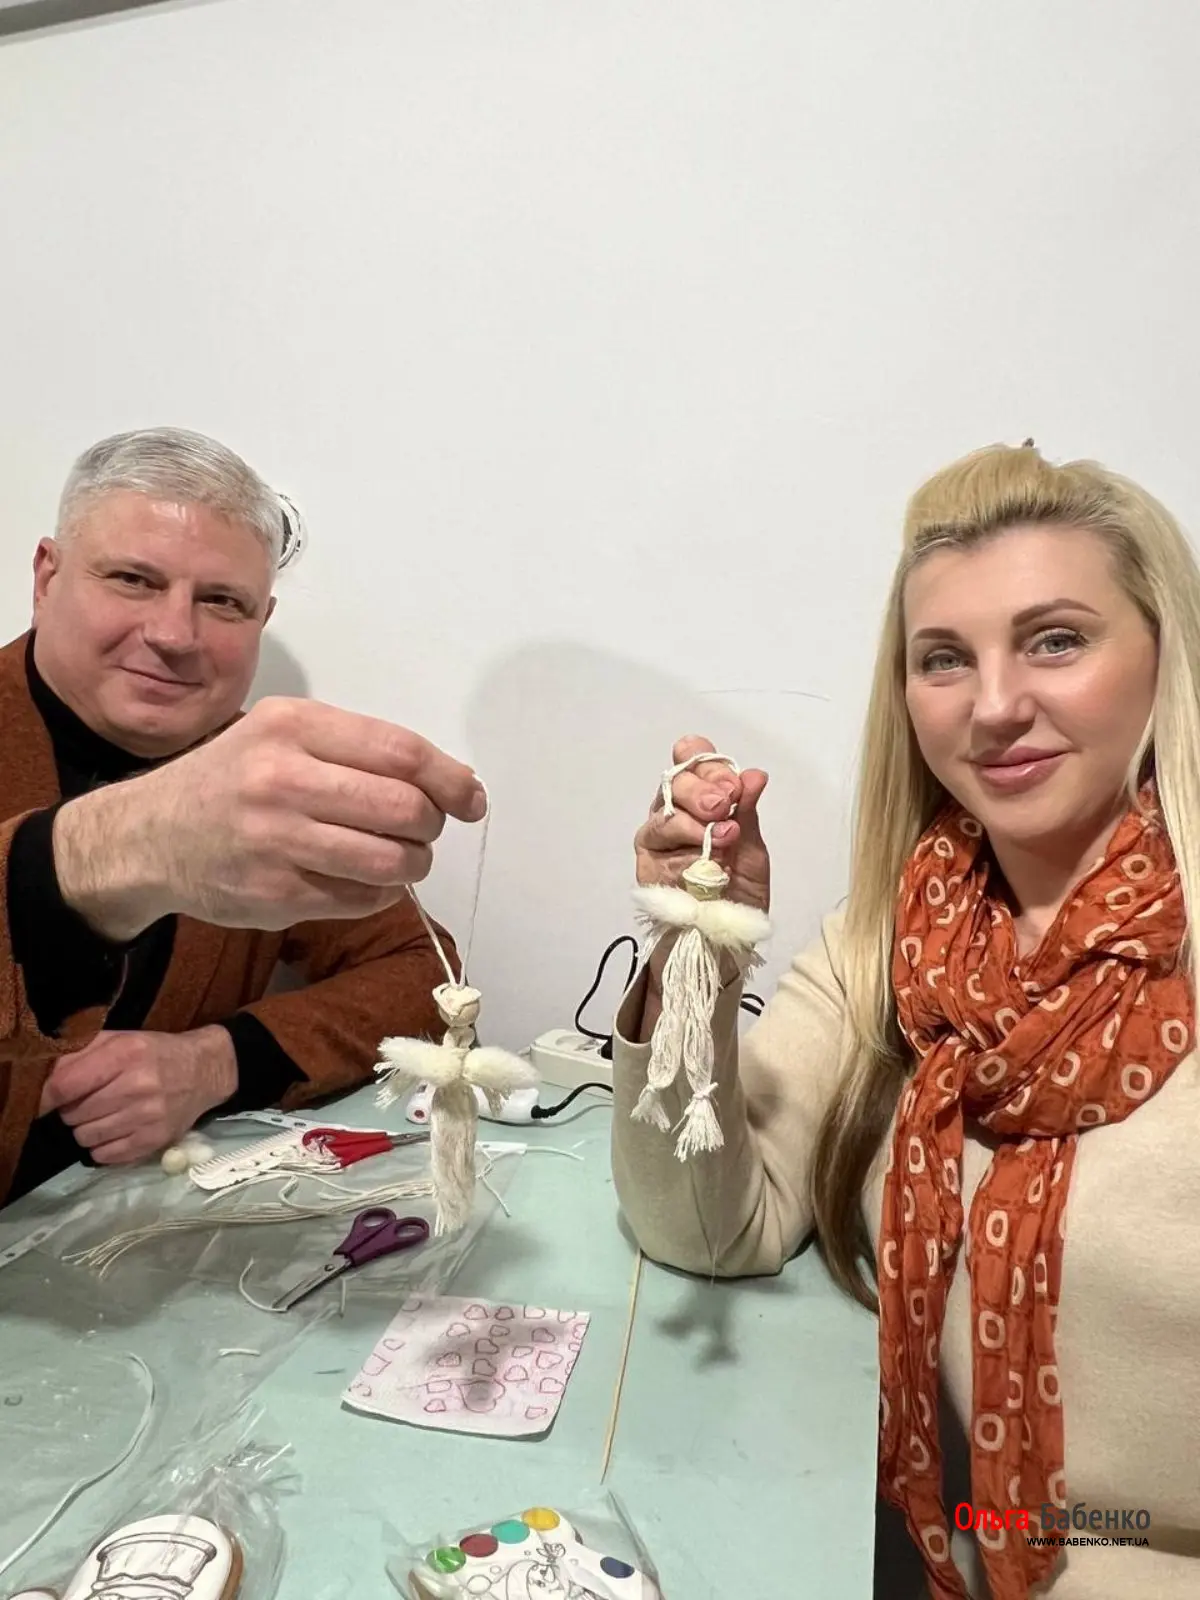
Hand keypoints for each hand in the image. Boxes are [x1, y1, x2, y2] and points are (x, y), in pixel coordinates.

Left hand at [38, 1026, 237, 1164]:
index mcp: (125, 1053)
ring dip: (87, 1129)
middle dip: (73, 1110)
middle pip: (73, 1115)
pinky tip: (116, 1130)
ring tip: (104, 1115)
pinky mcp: (154, 1141)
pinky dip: (103, 1145)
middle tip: (88, 1101)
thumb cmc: (154, 1053)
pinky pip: (104, 1155)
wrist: (205, 1071)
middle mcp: (137, 1085)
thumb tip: (40, 1080)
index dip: (44, 1098)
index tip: (41, 1102)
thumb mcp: (118, 1040)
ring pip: (85, 1137)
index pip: (65, 1086)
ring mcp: (147, 1116)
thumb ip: (78, 1054)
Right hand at [53, 697, 486, 939]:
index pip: (400, 752)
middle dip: (431, 825)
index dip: (450, 779)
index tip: (470, 798)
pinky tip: (359, 879)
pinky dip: (377, 893)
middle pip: (404, 808)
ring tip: (399, 857)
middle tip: (423, 829)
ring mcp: (277, 841)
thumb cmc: (230, 781)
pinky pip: (361, 898)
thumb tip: (454, 783)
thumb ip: (359, 750)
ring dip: (412, 864)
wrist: (148, 836)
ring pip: (391, 860)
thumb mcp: (282, 735)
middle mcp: (283, 779)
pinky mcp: (275, 894)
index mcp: (292, 726)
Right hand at [634, 735, 769, 913]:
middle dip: (703, 787)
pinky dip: (685, 847)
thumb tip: (755, 775)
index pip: (692, 759)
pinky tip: (705, 858)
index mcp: (701, 798)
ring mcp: (658, 837)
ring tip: (724, 836)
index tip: (733, 785)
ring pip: (665, 810)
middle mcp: (675, 811)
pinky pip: (658, 843)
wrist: (725, 939)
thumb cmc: (739, 891)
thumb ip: (748, 812)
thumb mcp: (753, 849)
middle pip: (676, 779)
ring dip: (695, 819)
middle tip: (724, 804)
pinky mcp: (647, 862)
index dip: (709, 764)